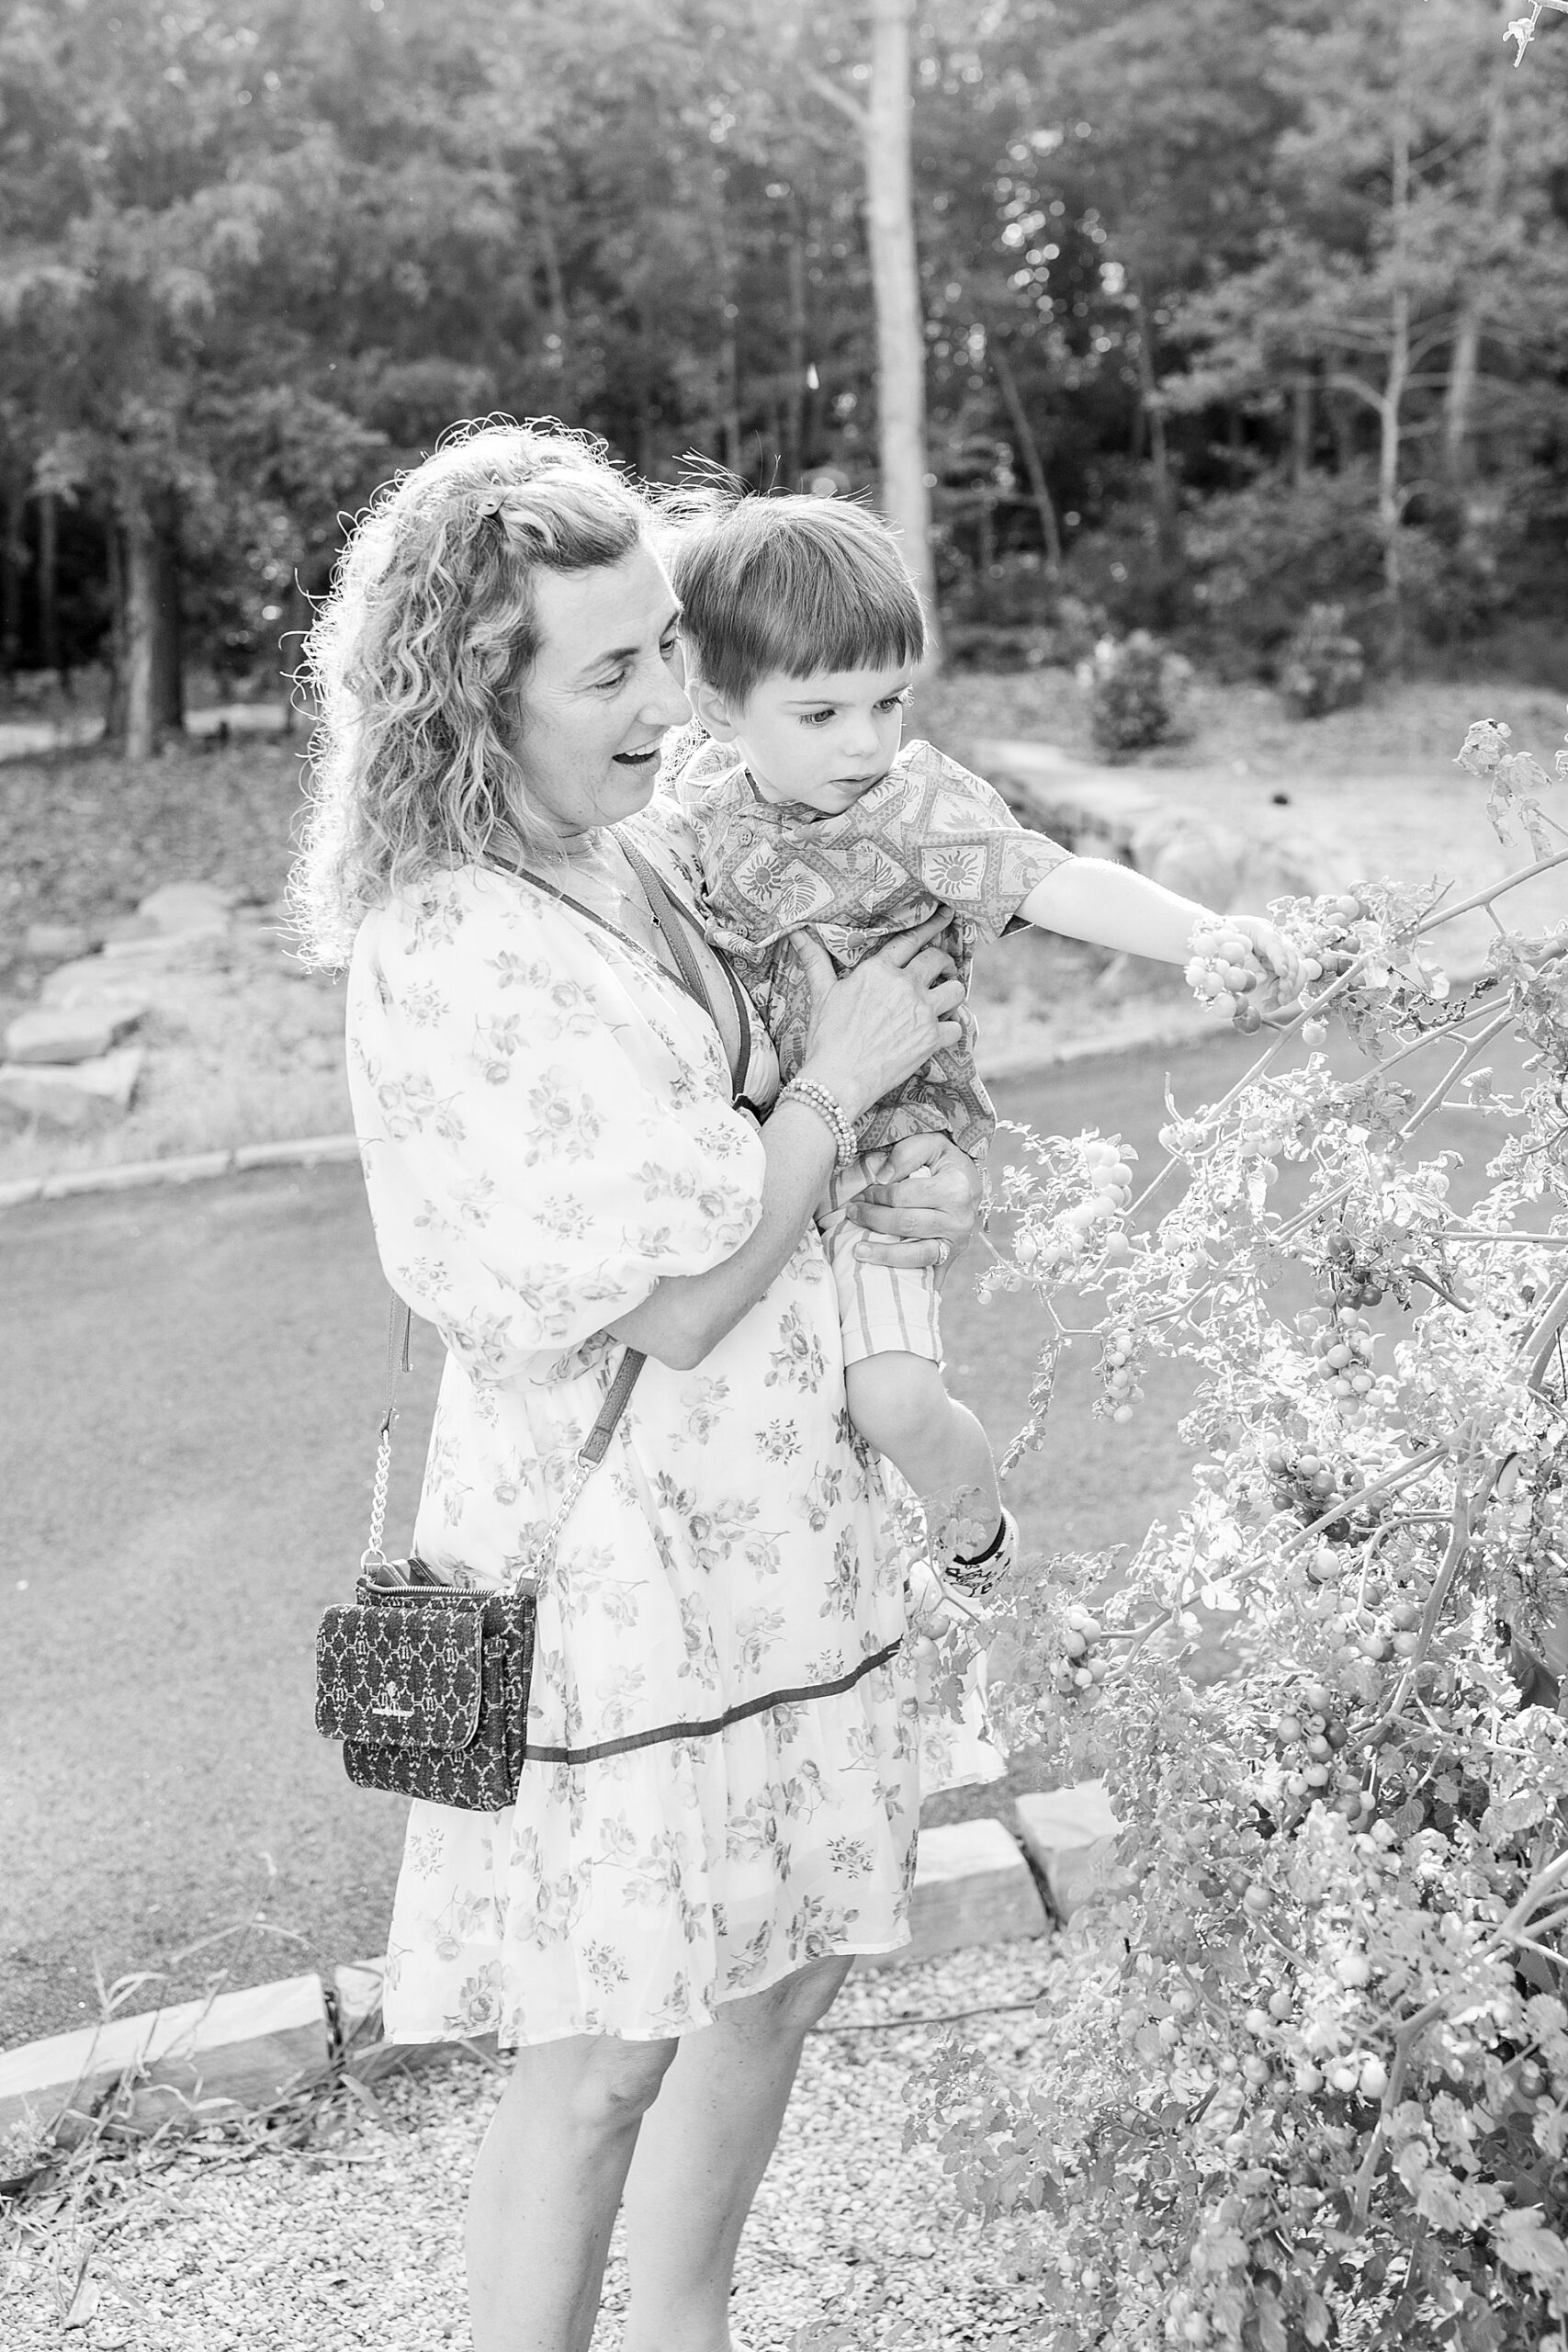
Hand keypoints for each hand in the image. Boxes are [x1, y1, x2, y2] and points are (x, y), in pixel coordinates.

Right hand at [793, 914, 966, 1123]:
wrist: (839, 1078)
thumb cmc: (827, 1037)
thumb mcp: (821, 995)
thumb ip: (816, 961)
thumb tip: (797, 934)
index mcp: (878, 971)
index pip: (910, 940)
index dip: (930, 926)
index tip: (945, 916)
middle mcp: (905, 985)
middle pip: (937, 961)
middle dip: (944, 962)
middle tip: (944, 969)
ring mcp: (921, 1011)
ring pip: (956, 990)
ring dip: (952, 993)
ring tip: (945, 1000)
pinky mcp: (931, 1038)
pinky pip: (956, 1027)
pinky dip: (951, 1030)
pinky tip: (942, 1033)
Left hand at [841, 1131, 980, 1272]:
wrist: (969, 1181)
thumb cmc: (945, 1162)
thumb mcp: (930, 1143)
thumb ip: (906, 1153)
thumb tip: (882, 1177)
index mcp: (955, 1189)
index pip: (904, 1196)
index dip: (877, 1195)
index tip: (862, 1193)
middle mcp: (960, 1219)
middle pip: (907, 1224)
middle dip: (873, 1219)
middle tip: (852, 1213)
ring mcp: (957, 1243)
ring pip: (917, 1255)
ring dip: (883, 1254)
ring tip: (858, 1251)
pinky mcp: (951, 1258)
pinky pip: (928, 1273)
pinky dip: (910, 1280)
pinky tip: (886, 1281)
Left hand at [1186, 914, 1305, 1032]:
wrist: (1222, 940)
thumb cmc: (1224, 939)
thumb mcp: (1229, 945)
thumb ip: (1244, 959)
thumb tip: (1261, 979)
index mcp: (1262, 931)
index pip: (1276, 943)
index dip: (1281, 958)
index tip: (1282, 972)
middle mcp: (1277, 944)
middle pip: (1294, 958)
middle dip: (1292, 977)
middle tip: (1284, 992)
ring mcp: (1280, 959)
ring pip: (1297, 974)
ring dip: (1291, 990)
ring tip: (1279, 1002)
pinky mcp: (1277, 974)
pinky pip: (1286, 987)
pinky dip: (1281, 998)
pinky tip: (1268, 1006)